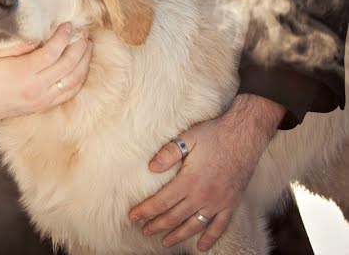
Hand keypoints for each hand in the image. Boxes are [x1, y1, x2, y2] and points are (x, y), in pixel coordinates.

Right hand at [0, 23, 91, 137]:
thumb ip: (18, 46)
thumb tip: (38, 37)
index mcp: (23, 73)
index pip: (52, 52)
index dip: (63, 37)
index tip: (68, 25)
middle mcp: (36, 88)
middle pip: (68, 65)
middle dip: (79, 47)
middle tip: (83, 33)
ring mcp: (43, 99)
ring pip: (74, 80)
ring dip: (84, 62)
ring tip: (87, 47)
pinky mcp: (46, 105)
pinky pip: (70, 93)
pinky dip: (80, 78)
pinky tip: (82, 66)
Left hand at [129, 94, 284, 251]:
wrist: (245, 136)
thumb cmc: (214, 135)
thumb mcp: (188, 138)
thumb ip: (169, 153)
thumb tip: (151, 167)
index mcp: (190, 180)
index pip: (162, 201)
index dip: (146, 210)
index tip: (133, 216)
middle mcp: (203, 195)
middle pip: (175, 216)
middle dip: (157, 225)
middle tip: (144, 230)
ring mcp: (218, 202)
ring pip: (194, 225)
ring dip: (178, 235)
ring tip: (165, 242)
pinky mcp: (231, 203)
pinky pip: (220, 226)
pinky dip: (210, 238)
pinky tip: (201, 248)